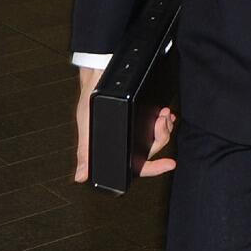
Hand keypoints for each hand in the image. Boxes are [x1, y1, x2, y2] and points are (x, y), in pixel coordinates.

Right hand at [71, 64, 177, 182]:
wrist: (97, 74)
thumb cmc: (89, 100)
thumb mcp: (87, 127)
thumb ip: (86, 151)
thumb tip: (81, 175)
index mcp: (119, 147)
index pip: (138, 166)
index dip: (155, 168)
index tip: (169, 164)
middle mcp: (130, 140)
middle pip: (152, 149)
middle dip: (161, 136)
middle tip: (160, 122)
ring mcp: (137, 128)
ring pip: (159, 136)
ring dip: (164, 127)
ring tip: (163, 115)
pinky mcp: (142, 115)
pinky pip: (159, 123)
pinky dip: (164, 120)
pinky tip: (164, 114)